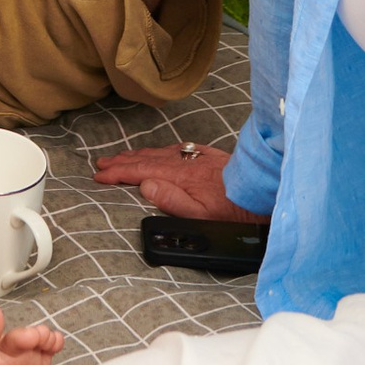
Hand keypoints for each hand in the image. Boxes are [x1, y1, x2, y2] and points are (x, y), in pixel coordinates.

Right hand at [89, 135, 266, 223]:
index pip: (141, 172)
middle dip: (121, 161)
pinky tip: (157, 152)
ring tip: (121, 157)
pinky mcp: (208, 155)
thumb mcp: (202, 216)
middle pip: (146, 159)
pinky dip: (158, 150)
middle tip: (101, 164)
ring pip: (159, 152)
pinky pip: (176, 148)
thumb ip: (172, 201)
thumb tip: (145, 186)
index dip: (118, 174)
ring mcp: (197, 156)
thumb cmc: (234, 210)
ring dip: (137, 154)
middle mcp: (186, 162)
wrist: (264, 190)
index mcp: (180, 177)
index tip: (100, 176)